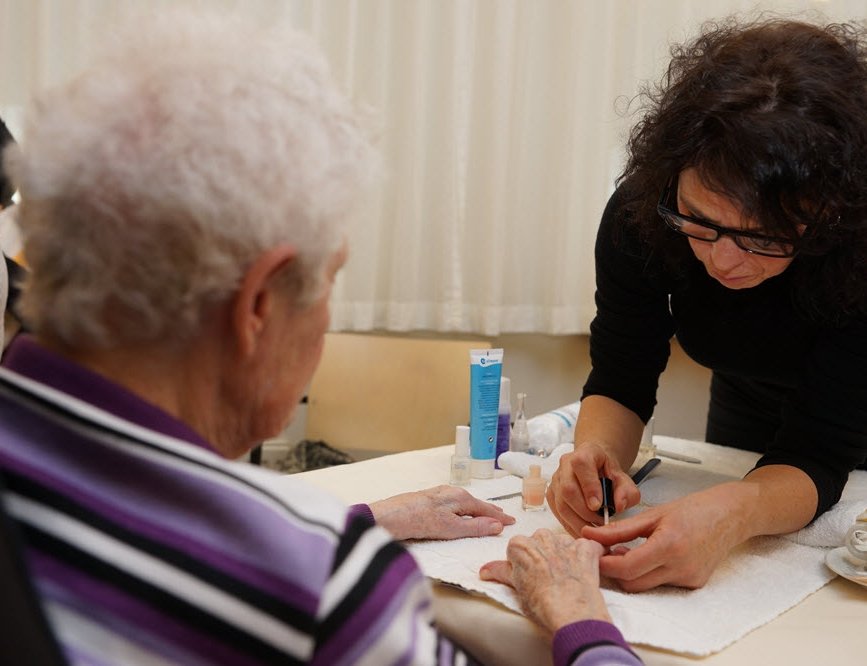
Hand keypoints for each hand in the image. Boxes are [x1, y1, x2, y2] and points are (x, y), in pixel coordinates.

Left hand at [369, 485, 515, 540]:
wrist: (387, 517)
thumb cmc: (417, 521)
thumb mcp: (450, 528)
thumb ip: (474, 527)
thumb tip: (497, 525)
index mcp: (459, 497)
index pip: (485, 508)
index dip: (499, 517)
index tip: (512, 522)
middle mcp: (450, 492)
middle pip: (476, 503)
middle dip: (490, 510)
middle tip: (504, 517)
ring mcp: (439, 494)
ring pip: (464, 503)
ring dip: (477, 509)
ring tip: (486, 514)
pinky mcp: (428, 500)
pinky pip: (454, 504)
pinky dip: (465, 509)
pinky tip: (461, 513)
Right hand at [479, 530, 611, 633]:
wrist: (572, 615)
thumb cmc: (542, 605)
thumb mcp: (516, 588)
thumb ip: (500, 572)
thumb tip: (485, 570)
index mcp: (520, 545)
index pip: (518, 548)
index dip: (524, 563)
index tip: (529, 576)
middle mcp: (543, 537)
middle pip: (540, 541)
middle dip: (543, 555)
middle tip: (547, 578)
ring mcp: (566, 542)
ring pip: (563, 542)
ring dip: (565, 555)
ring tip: (566, 579)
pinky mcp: (587, 549)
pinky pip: (588, 547)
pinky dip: (587, 557)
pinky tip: (584, 574)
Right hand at [547, 442, 639, 535]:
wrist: (594, 465)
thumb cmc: (607, 471)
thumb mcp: (624, 478)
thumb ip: (626, 491)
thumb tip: (619, 506)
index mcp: (585, 454)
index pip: (581, 465)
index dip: (589, 487)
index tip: (599, 506)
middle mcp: (565, 464)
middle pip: (568, 490)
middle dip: (585, 512)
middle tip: (601, 522)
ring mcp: (556, 480)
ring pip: (561, 505)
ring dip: (579, 522)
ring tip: (595, 529)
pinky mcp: (551, 494)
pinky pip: (558, 513)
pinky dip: (571, 526)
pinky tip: (584, 530)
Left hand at [581, 482, 749, 590]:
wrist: (730, 516)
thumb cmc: (692, 510)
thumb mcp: (652, 515)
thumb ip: (619, 530)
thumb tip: (589, 534)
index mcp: (669, 546)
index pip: (626, 568)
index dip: (604, 563)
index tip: (592, 552)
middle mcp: (680, 568)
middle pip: (632, 583)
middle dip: (614, 570)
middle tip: (606, 550)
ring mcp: (689, 579)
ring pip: (645, 586)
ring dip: (631, 572)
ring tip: (628, 550)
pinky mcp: (694, 584)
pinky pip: (661, 584)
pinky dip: (649, 573)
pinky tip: (651, 555)